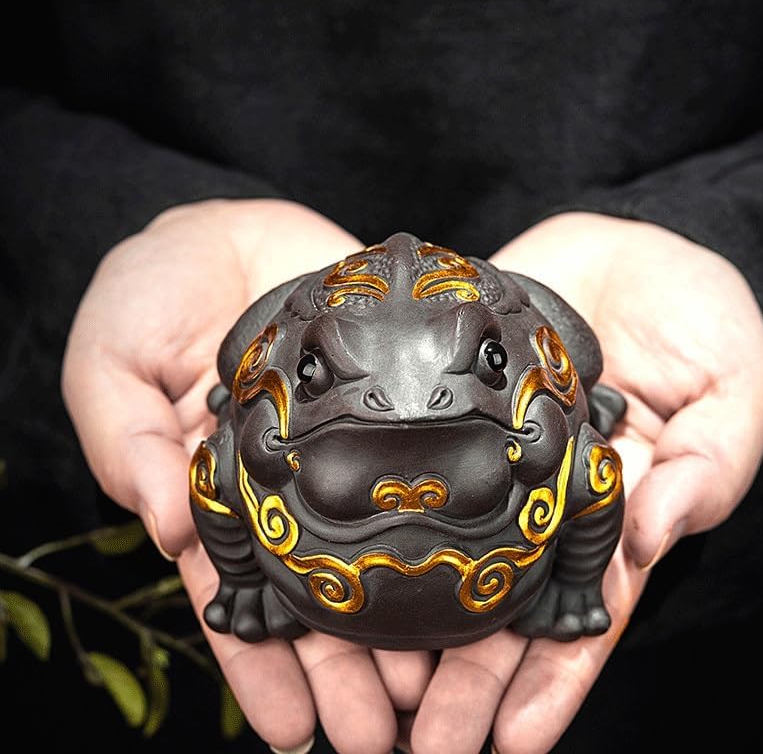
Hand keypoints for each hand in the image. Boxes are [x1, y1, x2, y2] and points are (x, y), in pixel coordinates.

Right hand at [62, 199, 433, 752]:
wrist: (222, 228)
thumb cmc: (148, 292)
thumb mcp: (111, 363)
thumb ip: (131, 443)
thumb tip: (176, 525)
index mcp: (214, 491)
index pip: (234, 594)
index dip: (258, 666)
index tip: (291, 731)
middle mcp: (286, 482)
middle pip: (318, 590)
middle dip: (347, 669)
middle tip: (384, 735)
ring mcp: (342, 446)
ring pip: (379, 546)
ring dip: (404, 621)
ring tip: (438, 693)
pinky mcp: (391, 403)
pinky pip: (422, 468)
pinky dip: (448, 524)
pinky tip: (482, 574)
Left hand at [405, 213, 762, 753]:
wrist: (629, 248)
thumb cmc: (698, 316)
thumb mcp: (732, 388)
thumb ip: (707, 462)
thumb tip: (654, 530)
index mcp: (616, 510)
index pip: (587, 614)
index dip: (553, 682)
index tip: (512, 743)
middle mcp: (543, 499)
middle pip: (502, 605)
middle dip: (466, 681)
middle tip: (419, 743)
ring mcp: (490, 459)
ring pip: (442, 554)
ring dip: (408, 626)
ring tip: (363, 695)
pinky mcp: (448, 413)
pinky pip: (407, 471)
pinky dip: (374, 522)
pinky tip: (329, 568)